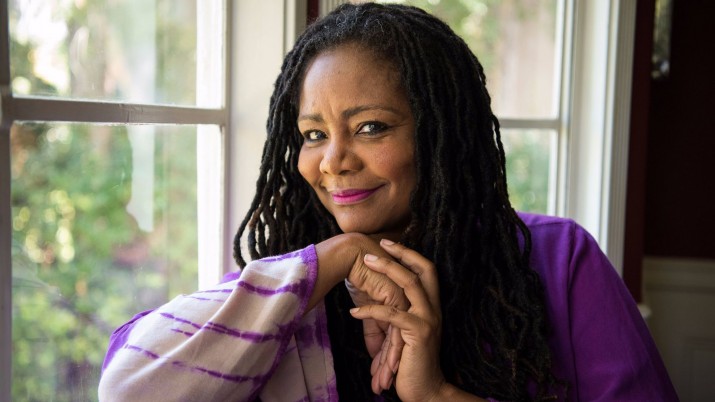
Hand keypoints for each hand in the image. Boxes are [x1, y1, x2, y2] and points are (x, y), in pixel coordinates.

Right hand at [312, 233, 407, 385]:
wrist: (352, 256)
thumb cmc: (359, 276)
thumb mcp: (367, 307)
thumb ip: (374, 327)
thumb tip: (375, 350)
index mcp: (408, 303)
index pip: (402, 337)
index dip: (391, 358)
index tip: (384, 376)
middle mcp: (410, 303)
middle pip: (404, 342)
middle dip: (394, 366)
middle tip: (385, 385)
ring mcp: (406, 302)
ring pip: (400, 341)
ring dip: (389, 364)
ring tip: (381, 384)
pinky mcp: (397, 300)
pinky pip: (394, 332)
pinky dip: (386, 352)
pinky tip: (379, 369)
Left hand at [350, 239, 445, 400]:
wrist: (425, 391)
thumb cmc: (410, 363)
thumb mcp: (400, 335)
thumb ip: (393, 317)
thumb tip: (371, 302)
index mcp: (430, 306)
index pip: (426, 271)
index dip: (409, 254)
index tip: (389, 242)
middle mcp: (434, 308)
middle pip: (423, 269)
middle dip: (402, 254)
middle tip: (380, 243)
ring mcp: (429, 319)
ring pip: (410, 284)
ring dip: (387, 270)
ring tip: (365, 263)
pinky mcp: (419, 333)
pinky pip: (393, 315)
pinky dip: (372, 310)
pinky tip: (354, 311)